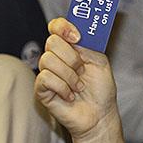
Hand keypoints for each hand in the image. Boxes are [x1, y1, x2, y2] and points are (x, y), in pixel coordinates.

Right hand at [35, 18, 126, 142]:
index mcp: (70, 47)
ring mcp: (47, 73)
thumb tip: (74, 35)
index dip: (63, 27)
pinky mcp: (41, 89)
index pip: (56, 27)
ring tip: (78, 87)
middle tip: (82, 70)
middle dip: (72, 57)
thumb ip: (88, 45)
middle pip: (52, 42)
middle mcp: (56, 58)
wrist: (99, 115)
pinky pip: (46, 78)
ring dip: (69, 75)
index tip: (76, 36)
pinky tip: (70, 96)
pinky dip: (62, 87)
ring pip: (48, 60)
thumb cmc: (100, 90)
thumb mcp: (100, 62)